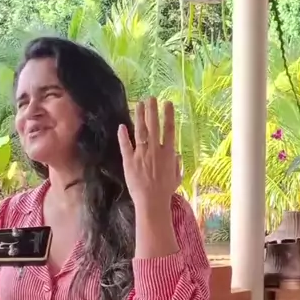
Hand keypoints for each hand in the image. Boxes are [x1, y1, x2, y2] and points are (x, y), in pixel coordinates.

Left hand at [118, 98, 181, 212]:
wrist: (152, 202)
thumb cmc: (166, 191)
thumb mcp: (177, 177)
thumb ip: (176, 164)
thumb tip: (176, 154)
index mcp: (168, 153)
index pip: (169, 129)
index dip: (168, 115)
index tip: (168, 103)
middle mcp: (155, 150)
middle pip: (154, 125)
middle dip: (153, 110)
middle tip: (151, 97)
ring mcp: (141, 154)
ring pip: (141, 131)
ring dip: (140, 116)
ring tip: (139, 104)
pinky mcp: (129, 161)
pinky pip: (126, 145)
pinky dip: (124, 135)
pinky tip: (122, 126)